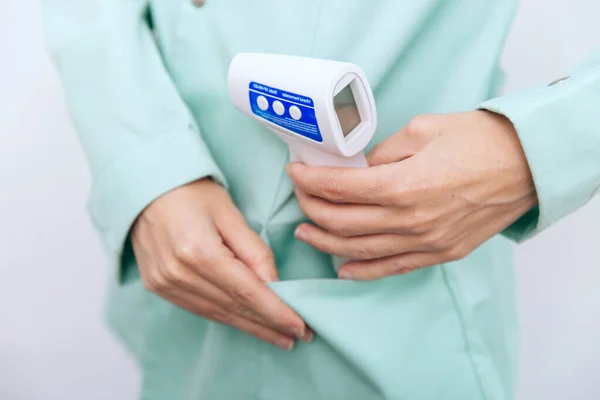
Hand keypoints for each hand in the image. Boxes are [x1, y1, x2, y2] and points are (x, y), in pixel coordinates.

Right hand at [131, 179, 311, 349]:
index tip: (301, 326)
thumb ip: (254, 251)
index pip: (247, 292)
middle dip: (268, 325)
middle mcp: (179, 274)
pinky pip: (199, 309)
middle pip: (233, 308)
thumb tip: (275, 286)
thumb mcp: (230, 213)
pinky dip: (226, 317)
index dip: (276, 312)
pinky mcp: (158, 286)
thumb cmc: (192, 192)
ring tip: (278, 336)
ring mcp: (165, 283)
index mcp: (199, 251)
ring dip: (250, 327)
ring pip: (217, 314)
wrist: (144, 187)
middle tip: (298, 336)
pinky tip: (246, 323)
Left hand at [287, 111, 536, 279]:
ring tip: (306, 231)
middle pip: (342, 221)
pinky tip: (342, 267)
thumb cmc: (479, 140)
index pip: (339, 188)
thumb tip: (359, 169)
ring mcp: (425, 242)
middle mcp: (410, 220)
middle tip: (300, 196)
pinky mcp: (439, 253)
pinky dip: (363, 270)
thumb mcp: (422, 130)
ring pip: (359, 250)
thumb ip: (382, 153)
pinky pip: (392, 268)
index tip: (296, 172)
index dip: (310, 181)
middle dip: (311, 209)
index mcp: (403, 184)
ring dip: (326, 241)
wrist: (528, 164)